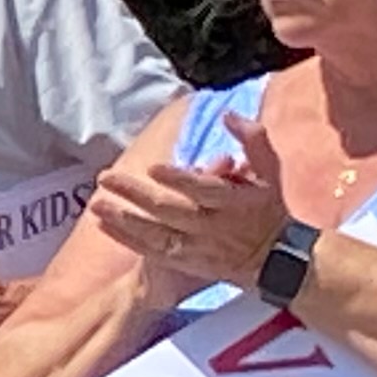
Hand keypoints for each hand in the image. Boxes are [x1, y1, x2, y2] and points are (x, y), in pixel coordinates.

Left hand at [86, 110, 293, 291]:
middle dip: (135, 194)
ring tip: (95, 204)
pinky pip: (151, 251)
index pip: (204, 189)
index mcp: (234, 201)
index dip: (178, 179)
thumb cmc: (272, 208)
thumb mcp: (272, 172)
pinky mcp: (185, 262)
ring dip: (123, 219)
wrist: (281, 260)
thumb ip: (253, 141)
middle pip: (169, 210)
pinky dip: (127, 238)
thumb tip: (228, 114)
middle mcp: (212, 226)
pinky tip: (104, 225)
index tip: (152, 167)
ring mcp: (197, 247)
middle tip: (105, 178)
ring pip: (154, 234)